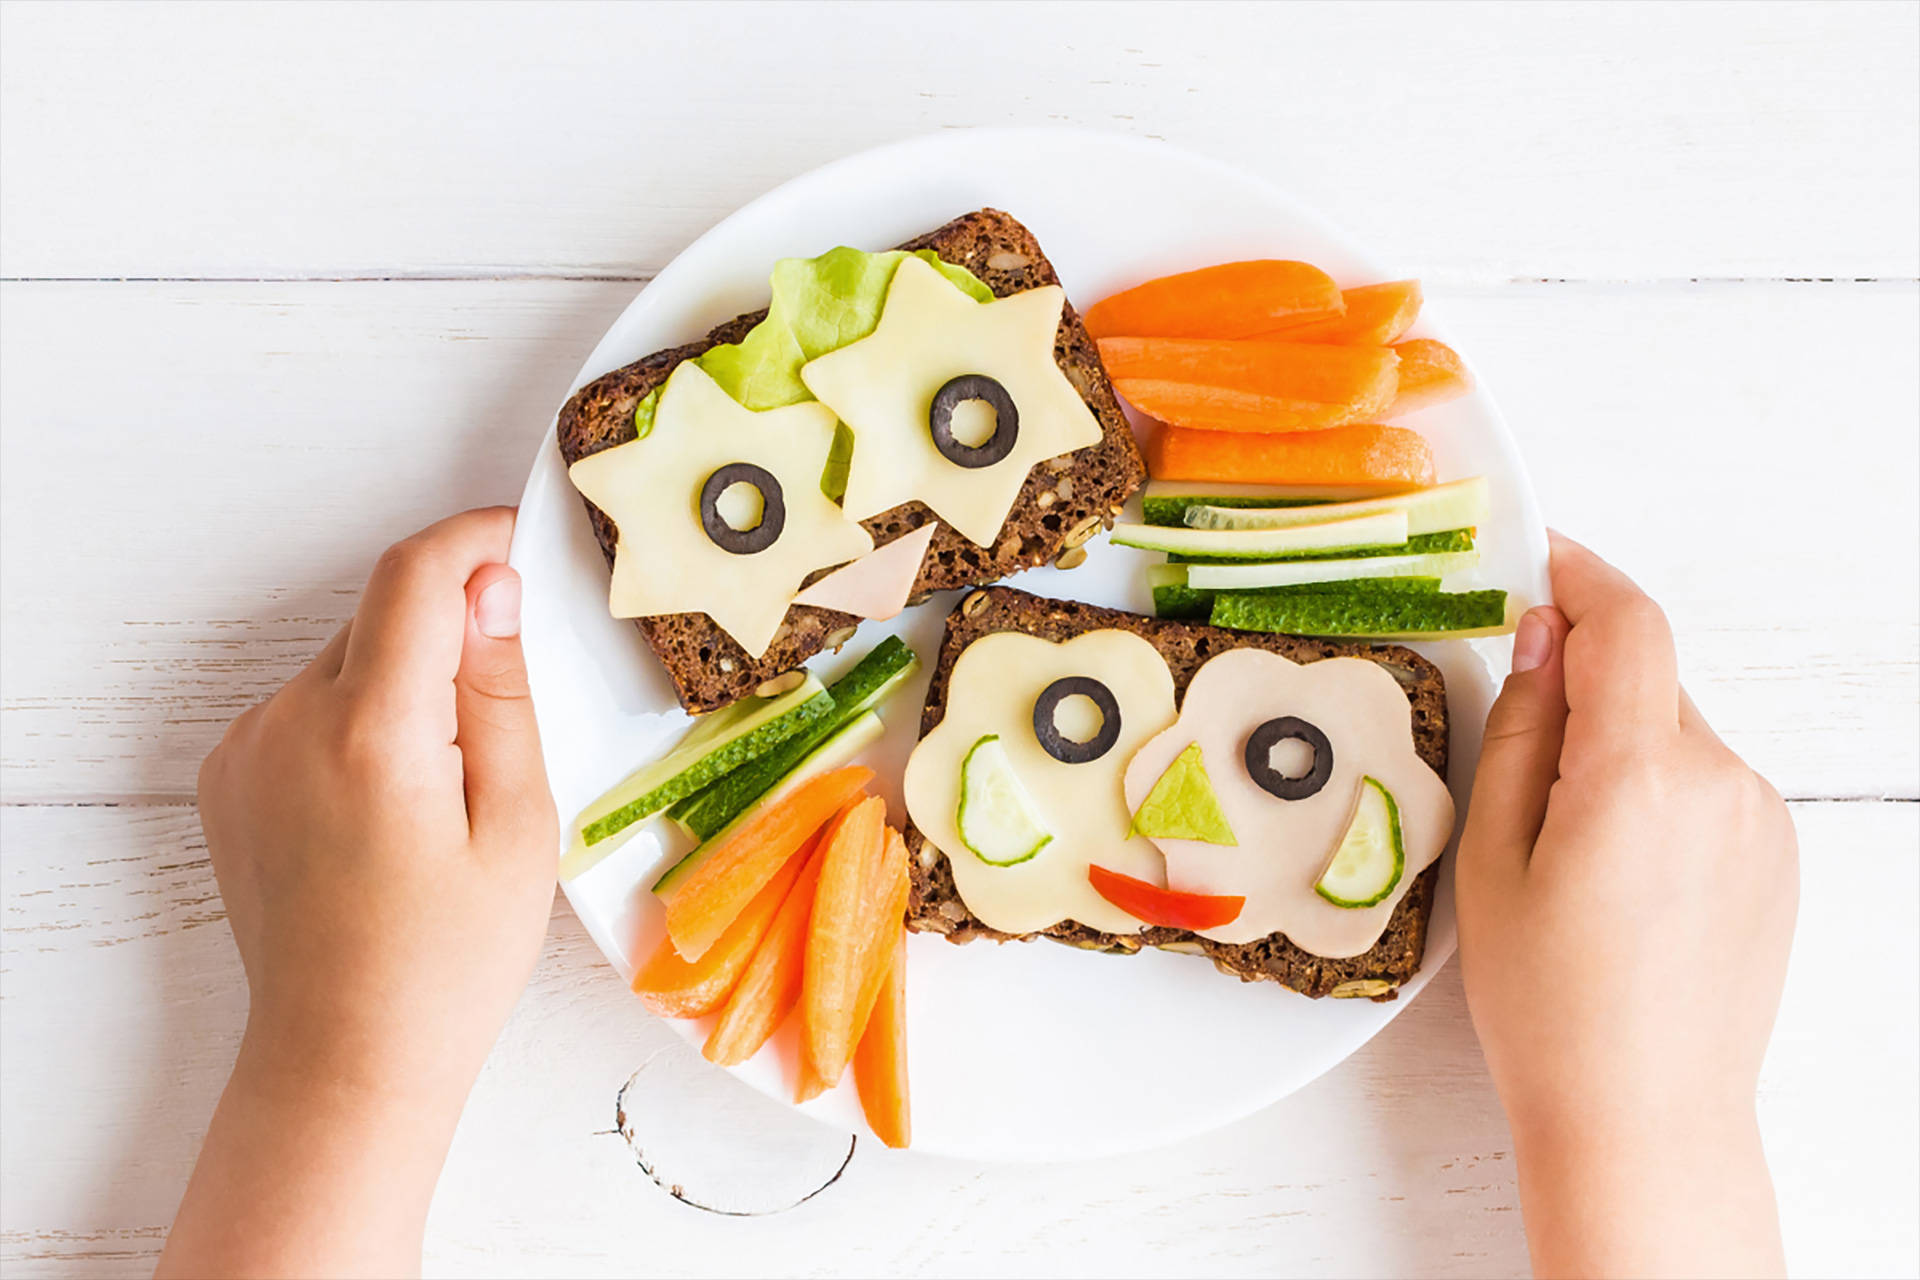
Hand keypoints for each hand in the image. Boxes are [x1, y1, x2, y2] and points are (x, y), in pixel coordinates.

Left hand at [160, 507, 556, 1277]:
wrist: (344, 1059)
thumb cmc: (447, 963)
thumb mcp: (516, 826)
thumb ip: (500, 694)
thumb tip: (490, 589)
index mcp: (370, 732)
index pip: (414, 576)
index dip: (473, 537)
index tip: (520, 537)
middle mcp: (288, 724)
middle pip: (381, 617)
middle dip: (450, 627)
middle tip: (509, 705)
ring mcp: (246, 751)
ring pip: (347, 661)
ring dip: (405, 679)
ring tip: (449, 781)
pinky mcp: (229, 778)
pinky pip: (308, 706)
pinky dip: (360, 718)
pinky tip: (394, 798)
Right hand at [1457, 532, 1796, 1277]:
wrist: (1643, 1117)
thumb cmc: (1550, 1006)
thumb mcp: (1493, 858)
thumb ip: (1523, 728)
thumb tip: (1544, 635)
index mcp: (1639, 776)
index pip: (1628, 623)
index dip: (1579, 573)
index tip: (1535, 557)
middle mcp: (1722, 782)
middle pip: (1649, 679)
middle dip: (1584, 683)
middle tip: (1516, 750)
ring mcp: (1763, 820)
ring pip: (1677, 732)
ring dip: (1620, 745)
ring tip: (1565, 847)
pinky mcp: (1778, 856)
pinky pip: (1709, 784)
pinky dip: (1658, 791)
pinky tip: (1617, 875)